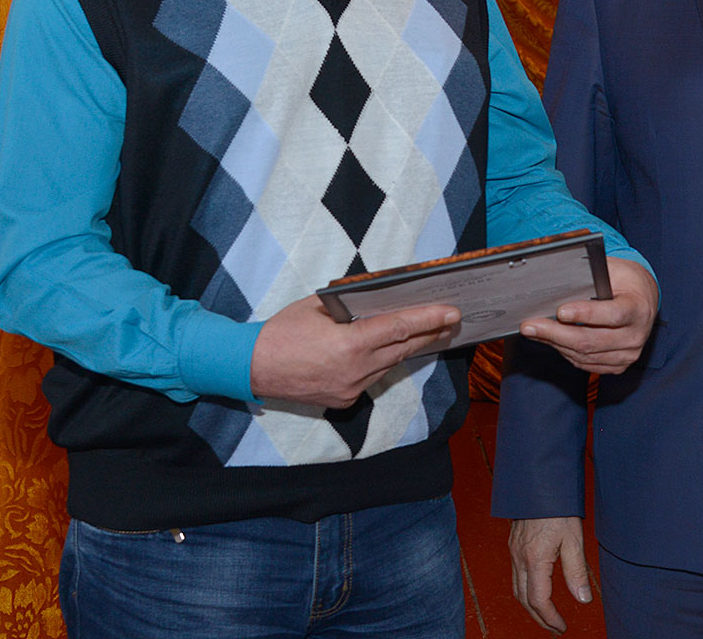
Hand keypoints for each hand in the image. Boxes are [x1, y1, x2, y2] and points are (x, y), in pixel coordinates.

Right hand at [250, 294, 459, 407]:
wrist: (252, 367)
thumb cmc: (282, 332)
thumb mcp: (317, 307)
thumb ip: (351, 306)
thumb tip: (380, 302)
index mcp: (349, 344)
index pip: (399, 328)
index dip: (428, 319)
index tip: (451, 312)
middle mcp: (355, 370)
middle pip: (402, 349)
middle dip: (429, 333)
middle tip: (451, 320)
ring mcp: (350, 388)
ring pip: (389, 365)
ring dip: (408, 348)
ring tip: (429, 332)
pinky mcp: (344, 399)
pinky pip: (372, 378)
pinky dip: (382, 362)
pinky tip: (390, 351)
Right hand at [509, 516, 590, 632]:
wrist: (539, 482)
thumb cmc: (557, 506)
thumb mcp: (574, 539)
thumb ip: (577, 572)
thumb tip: (582, 599)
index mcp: (535, 559)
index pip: (539, 600)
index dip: (550, 618)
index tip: (562, 627)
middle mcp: (520, 557)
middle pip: (524, 599)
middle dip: (539, 618)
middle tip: (555, 628)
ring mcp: (514, 551)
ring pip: (517, 589)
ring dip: (531, 606)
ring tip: (547, 615)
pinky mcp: (514, 545)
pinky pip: (516, 576)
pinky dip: (525, 591)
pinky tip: (537, 591)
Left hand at [520, 258, 657, 373]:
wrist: (643, 299)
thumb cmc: (624, 281)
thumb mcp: (613, 270)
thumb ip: (591, 276)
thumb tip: (558, 283)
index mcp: (638, 308)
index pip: (613, 314)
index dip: (586, 314)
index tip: (560, 311)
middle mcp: (636, 335)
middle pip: (591, 340)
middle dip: (555, 333)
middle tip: (530, 326)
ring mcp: (627, 354)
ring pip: (584, 355)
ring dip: (555, 344)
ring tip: (534, 332)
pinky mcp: (618, 365)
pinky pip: (585, 363)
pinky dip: (564, 352)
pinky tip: (549, 340)